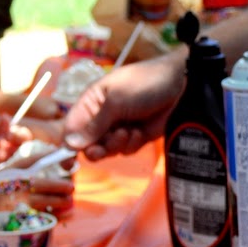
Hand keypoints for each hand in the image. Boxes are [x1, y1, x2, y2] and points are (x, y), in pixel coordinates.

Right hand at [63, 53, 184, 160]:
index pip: (71, 128)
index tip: (66, 162)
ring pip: (107, 149)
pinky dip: (131, 144)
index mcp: (90, 103)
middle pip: (87, 144)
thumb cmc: (143, 84)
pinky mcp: (135, 137)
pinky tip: (140, 131)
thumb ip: (93, 125)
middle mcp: (101, 117)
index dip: (67, 145)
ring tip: (129, 131)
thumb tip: (70, 144)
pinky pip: (124, 150)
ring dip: (116, 144)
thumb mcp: (115, 102)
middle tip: (102, 150)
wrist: (180, 85)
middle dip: (95, 148)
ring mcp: (118, 127)